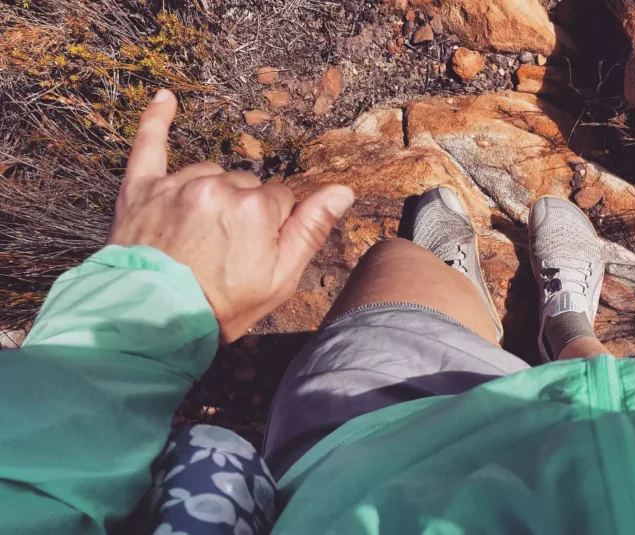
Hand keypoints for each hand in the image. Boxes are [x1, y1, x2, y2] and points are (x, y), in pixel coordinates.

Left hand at [108, 89, 354, 342]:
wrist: (151, 323)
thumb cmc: (222, 306)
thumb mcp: (280, 278)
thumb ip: (311, 229)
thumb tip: (342, 191)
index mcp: (256, 208)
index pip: (279, 199)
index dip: (272, 228)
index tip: (256, 253)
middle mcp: (218, 187)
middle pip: (245, 185)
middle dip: (242, 212)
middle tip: (225, 253)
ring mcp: (178, 185)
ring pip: (209, 174)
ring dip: (211, 195)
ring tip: (198, 238)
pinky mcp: (142, 188)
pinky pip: (149, 146)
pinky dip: (155, 121)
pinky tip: (165, 99)